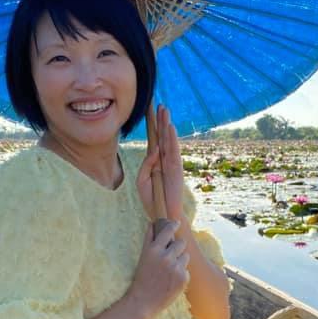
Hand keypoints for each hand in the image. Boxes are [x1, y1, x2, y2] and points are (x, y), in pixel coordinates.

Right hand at [125, 220, 189, 318]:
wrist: (144, 301)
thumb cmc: (142, 278)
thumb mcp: (142, 256)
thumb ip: (149, 239)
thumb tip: (153, 223)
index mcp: (154, 250)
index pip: (168, 231)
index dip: (173, 225)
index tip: (176, 223)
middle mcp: (165, 257)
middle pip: (181, 242)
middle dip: (177, 247)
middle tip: (171, 255)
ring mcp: (175, 268)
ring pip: (186, 256)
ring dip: (180, 261)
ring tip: (169, 271)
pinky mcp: (183, 278)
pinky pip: (187, 270)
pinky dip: (181, 274)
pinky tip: (171, 281)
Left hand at [136, 104, 183, 221]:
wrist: (162, 214)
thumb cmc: (152, 199)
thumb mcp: (142, 180)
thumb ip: (146, 164)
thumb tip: (154, 149)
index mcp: (154, 161)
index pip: (153, 139)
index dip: (152, 126)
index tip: (149, 111)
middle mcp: (163, 159)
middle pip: (161, 136)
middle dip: (160, 120)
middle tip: (159, 104)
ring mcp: (171, 163)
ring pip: (168, 139)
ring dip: (166, 124)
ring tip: (165, 109)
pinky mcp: (176, 169)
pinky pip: (174, 151)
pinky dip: (173, 138)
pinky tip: (171, 127)